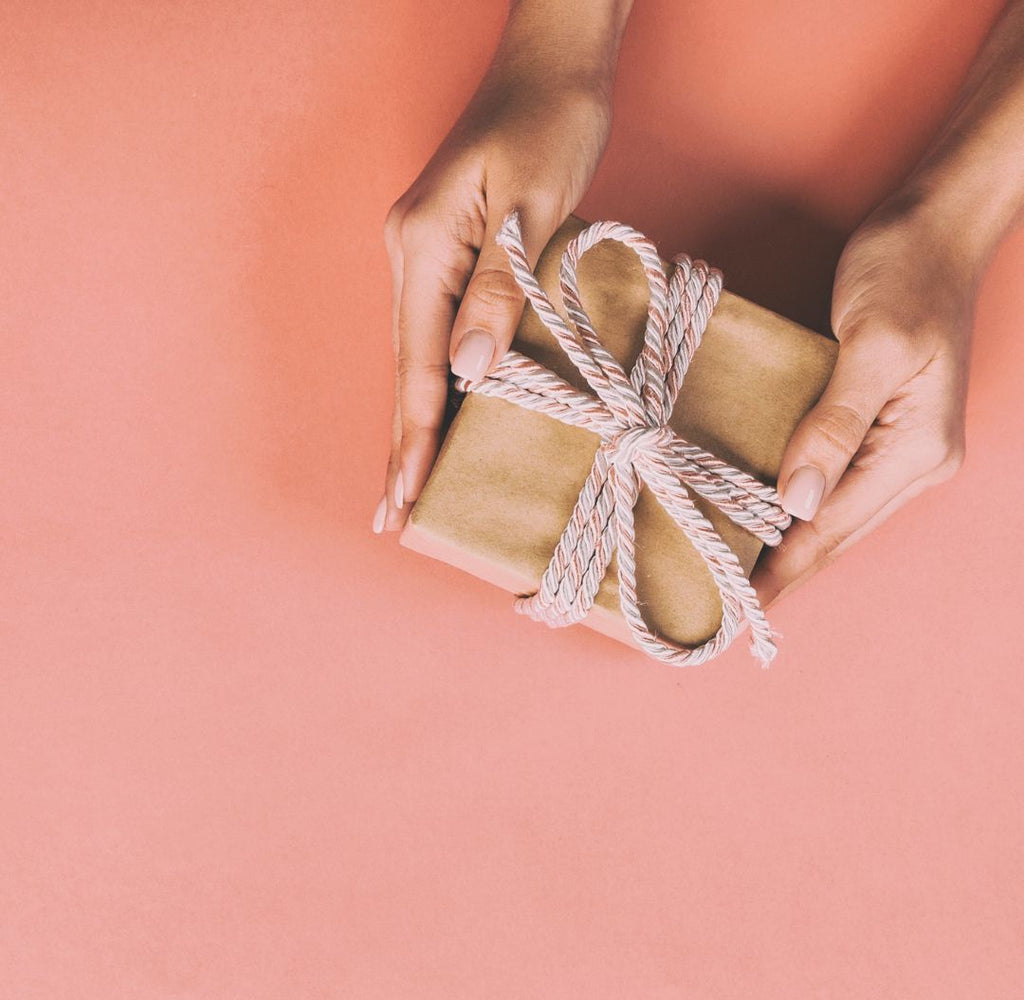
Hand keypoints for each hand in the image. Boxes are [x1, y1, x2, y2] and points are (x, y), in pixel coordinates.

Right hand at [375, 57, 614, 532]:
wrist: (552, 65)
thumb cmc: (552, 120)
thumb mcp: (535, 204)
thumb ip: (497, 291)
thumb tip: (466, 374)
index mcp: (425, 245)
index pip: (418, 363)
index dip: (416, 435)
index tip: (408, 497)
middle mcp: (411, 254)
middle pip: (404, 368)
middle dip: (403, 444)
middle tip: (395, 516)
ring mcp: (423, 253)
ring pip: (416, 356)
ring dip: (416, 420)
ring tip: (412, 484)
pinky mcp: (446, 252)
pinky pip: (434, 331)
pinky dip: (435, 381)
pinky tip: (440, 414)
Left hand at [751, 197, 975, 608]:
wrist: (935, 225)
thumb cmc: (905, 272)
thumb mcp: (871, 346)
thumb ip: (834, 426)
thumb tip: (799, 503)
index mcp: (916, 449)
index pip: (834, 529)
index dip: (785, 571)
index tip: (739, 608)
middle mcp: (913, 461)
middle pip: (836, 534)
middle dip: (784, 570)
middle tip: (725, 603)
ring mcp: (898, 446)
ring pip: (834, 515)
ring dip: (787, 543)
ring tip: (733, 571)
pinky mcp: (878, 426)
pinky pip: (833, 482)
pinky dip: (795, 505)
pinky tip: (762, 516)